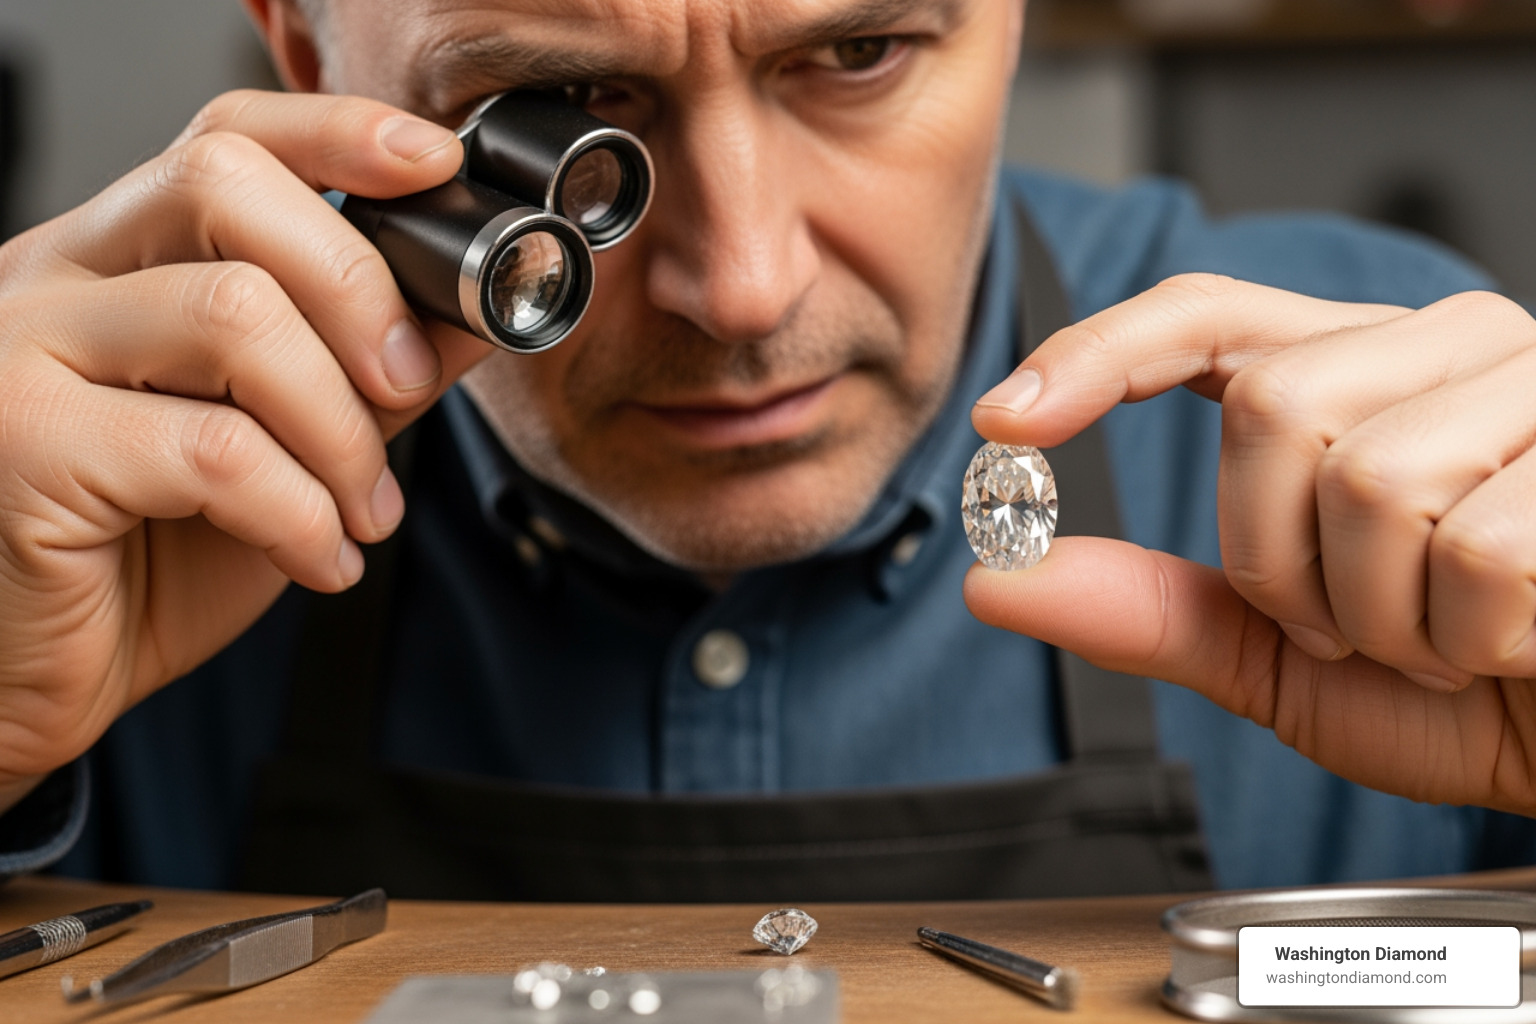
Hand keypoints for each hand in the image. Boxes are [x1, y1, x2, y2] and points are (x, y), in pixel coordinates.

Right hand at [0, 90, 483, 808]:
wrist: (36, 677)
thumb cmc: (145, 562)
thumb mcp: (285, 452)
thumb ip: (364, 376)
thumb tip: (469, 319)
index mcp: (119, 259)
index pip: (223, 140)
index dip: (337, 135)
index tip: (434, 166)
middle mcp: (56, 276)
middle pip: (224, 189)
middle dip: (358, 290)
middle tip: (406, 390)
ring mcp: (24, 348)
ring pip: (234, 315)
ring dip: (341, 429)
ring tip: (364, 511)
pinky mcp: (23, 442)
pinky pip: (215, 451)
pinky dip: (301, 514)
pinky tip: (319, 559)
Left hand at [966, 274, 1535, 813]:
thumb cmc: (1465, 696)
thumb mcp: (1285, 662)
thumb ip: (1153, 613)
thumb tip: (999, 581)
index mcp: (1355, 377)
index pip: (1205, 318)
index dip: (1098, 356)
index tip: (1005, 423)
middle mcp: (1442, 351)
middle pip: (1270, 405)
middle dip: (1281, 561)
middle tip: (1355, 627)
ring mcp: (1533, 386)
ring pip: (1366, 476)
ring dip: (1383, 613)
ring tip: (1445, 638)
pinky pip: (1476, 551)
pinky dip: (1470, 639)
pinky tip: (1514, 642)